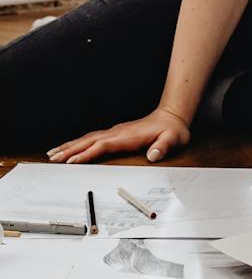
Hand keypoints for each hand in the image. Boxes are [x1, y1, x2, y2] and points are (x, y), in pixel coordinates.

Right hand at [47, 108, 191, 165]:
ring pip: (87, 139)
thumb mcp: (173, 139)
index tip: (71, 161)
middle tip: (52, 158)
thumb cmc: (172, 130)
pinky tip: (71, 148)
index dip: (86, 153)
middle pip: (88, 141)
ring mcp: (115, 132)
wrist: (172, 117)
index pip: (102, 145)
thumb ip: (163, 146)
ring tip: (53, 153)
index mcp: (127, 136)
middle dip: (69, 150)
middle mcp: (117, 133)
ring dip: (70, 146)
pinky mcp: (115, 134)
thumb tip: (153, 155)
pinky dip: (79, 143)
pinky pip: (92, 139)